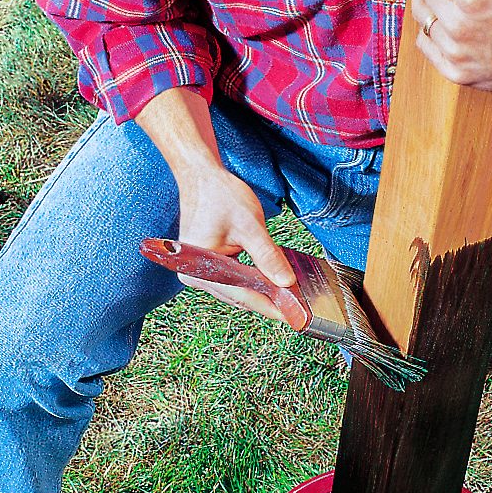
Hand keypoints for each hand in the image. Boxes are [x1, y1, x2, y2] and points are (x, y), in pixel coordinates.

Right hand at [173, 164, 295, 322]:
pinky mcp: (207, 265)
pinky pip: (233, 279)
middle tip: (297, 307)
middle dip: (268, 301)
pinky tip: (271, 281)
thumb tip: (286, 282)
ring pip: (237, 290)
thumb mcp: (250, 226)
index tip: (293, 316)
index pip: (241, 295)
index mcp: (199, 269)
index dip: (270, 306)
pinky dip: (252, 280)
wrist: (202, 176)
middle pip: (239, 296)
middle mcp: (195, 275)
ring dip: (261, 292)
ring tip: (288, 296)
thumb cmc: (219, 195)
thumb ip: (268, 257)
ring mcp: (199, 271)